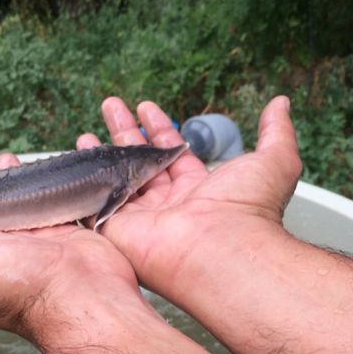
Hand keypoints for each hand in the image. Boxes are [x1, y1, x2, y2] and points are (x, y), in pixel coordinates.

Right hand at [77, 96, 301, 299]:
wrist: (221, 250)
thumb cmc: (247, 210)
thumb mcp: (273, 159)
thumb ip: (276, 130)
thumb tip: (280, 104)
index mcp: (199, 189)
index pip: (173, 153)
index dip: (159, 128)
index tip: (146, 106)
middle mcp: (168, 205)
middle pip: (140, 162)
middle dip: (125, 131)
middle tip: (112, 106)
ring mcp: (141, 220)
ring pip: (115, 182)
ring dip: (100, 156)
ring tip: (84, 134)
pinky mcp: (117, 232)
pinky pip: (94, 206)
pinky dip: (82, 187)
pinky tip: (72, 164)